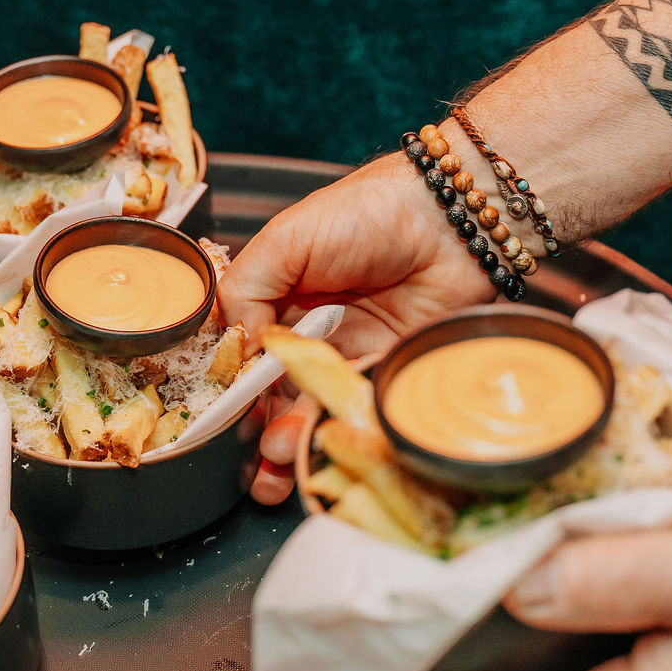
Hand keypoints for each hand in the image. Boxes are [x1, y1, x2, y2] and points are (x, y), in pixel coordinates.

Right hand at [223, 155, 494, 502]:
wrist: (448, 220)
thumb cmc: (367, 213)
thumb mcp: (288, 240)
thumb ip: (247, 289)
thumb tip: (232, 346)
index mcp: (280, 300)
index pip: (246, 353)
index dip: (234, 386)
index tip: (223, 415)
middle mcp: (312, 332)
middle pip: (277, 392)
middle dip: (260, 426)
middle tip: (255, 451)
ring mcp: (352, 355)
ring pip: (315, 408)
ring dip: (294, 437)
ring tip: (279, 458)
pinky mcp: (389, 372)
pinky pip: (360, 408)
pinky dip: (341, 428)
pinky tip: (324, 441)